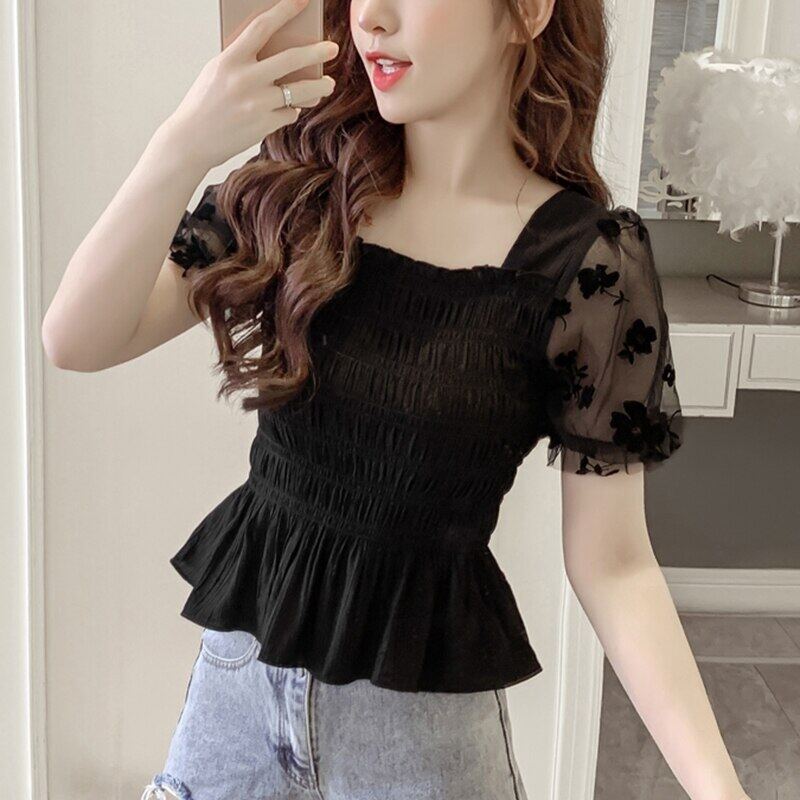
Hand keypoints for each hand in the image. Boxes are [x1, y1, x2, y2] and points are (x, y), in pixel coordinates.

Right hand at [166, 0, 337, 168]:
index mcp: (230, 59)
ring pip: (299, 91)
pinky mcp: (264, 125)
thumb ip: (245, 61)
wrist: (191, 140)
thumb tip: (281, 52)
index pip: (262, 27)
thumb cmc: (206, 103)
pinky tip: (288, 109)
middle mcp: (244, 79)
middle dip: (317, 52)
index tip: (304, 0)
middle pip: (291, 59)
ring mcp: (256, 103)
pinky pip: (289, 112)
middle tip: (332, 48)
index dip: (285, 10)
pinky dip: (291, 110)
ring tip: (328, 84)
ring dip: (318, 87)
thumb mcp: (219, 72)